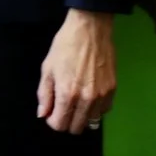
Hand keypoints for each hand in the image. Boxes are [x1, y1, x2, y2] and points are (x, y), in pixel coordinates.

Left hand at [36, 8, 115, 133]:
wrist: (90, 28)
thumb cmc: (65, 45)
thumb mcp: (47, 68)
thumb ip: (44, 94)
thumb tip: (43, 114)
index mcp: (66, 93)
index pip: (60, 125)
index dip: (52, 120)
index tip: (52, 111)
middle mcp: (86, 99)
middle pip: (76, 127)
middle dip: (66, 121)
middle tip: (63, 107)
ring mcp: (102, 95)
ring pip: (91, 122)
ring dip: (81, 116)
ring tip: (76, 101)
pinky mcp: (112, 89)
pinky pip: (104, 111)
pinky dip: (95, 109)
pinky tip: (89, 97)